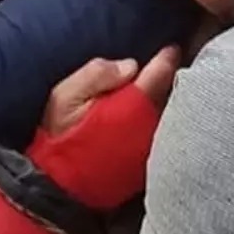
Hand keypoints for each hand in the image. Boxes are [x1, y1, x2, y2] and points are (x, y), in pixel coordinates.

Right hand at [29, 46, 181, 211]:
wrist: (61, 185)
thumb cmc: (61, 136)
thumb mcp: (65, 96)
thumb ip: (97, 74)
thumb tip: (130, 65)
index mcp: (132, 106)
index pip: (160, 74)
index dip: (167, 58)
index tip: (170, 48)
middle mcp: (150, 125)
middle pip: (172, 94)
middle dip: (172, 78)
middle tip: (172, 62)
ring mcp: (154, 145)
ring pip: (171, 114)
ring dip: (171, 100)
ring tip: (167, 87)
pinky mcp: (151, 161)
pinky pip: (166, 135)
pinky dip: (165, 122)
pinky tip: (159, 116)